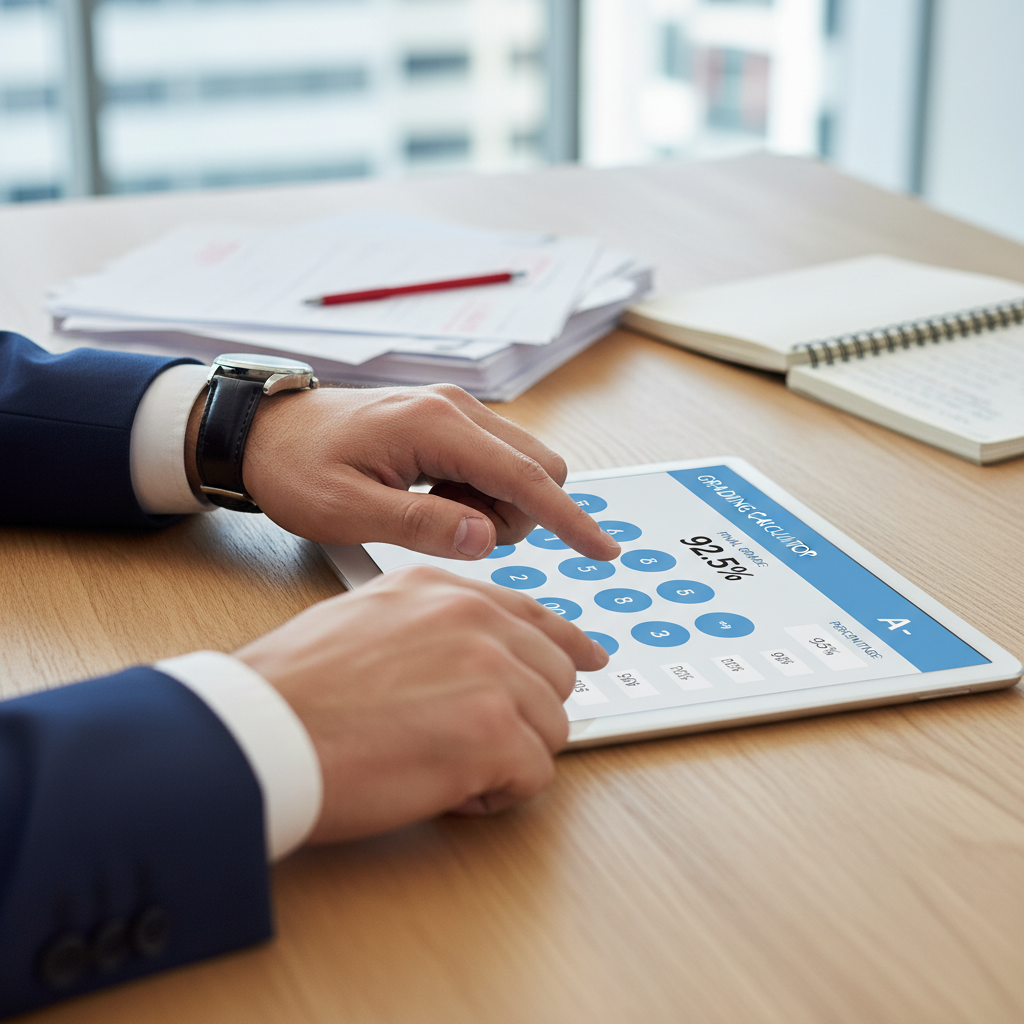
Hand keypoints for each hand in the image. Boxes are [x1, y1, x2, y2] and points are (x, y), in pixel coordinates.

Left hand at [187, 383, 619, 560]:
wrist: (262, 432)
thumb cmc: (295, 467)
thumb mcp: (346, 511)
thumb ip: (420, 525)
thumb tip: (486, 537)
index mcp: (436, 425)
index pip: (525, 478)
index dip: (569, 520)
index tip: (602, 551)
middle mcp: (455, 408)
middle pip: (535, 469)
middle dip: (516, 514)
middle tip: (451, 529)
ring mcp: (453, 410)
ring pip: (518, 468)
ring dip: (493, 505)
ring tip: (428, 511)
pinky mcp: (447, 421)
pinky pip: (493, 463)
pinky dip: (478, 492)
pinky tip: (429, 497)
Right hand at [233, 565, 607, 841]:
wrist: (260, 731)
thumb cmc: (294, 690)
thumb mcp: (365, 621)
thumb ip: (430, 627)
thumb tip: (477, 656)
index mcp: (441, 590)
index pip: (531, 614)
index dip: (564, 644)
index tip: (587, 659)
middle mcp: (473, 619)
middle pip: (554, 675)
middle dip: (524, 715)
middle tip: (475, 742)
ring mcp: (490, 671)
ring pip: (551, 727)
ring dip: (509, 757)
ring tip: (447, 767)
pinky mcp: (494, 731)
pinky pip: (534, 775)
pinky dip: (498, 794)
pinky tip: (450, 790)